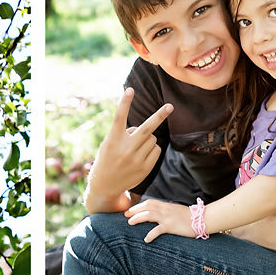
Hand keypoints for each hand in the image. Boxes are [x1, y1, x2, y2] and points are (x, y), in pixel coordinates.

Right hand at [85, 88, 172, 211]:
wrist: (105, 185)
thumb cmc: (107, 158)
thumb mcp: (109, 144)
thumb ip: (124, 134)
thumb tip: (146, 130)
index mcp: (113, 139)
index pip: (119, 117)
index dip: (124, 103)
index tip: (130, 89)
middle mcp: (125, 149)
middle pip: (146, 128)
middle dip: (160, 116)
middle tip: (170, 106)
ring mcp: (136, 159)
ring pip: (152, 138)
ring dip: (148, 138)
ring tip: (136, 148)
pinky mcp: (144, 168)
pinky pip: (156, 149)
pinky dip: (152, 148)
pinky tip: (141, 156)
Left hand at [125, 198, 193, 242]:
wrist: (202, 219)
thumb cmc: (190, 217)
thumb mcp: (176, 211)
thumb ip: (167, 212)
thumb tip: (159, 215)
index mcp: (166, 206)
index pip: (149, 202)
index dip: (139, 206)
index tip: (130, 210)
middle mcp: (165, 210)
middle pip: (146, 207)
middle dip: (135, 210)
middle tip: (125, 215)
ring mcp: (168, 217)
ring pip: (149, 215)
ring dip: (138, 218)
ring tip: (130, 223)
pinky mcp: (171, 226)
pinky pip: (158, 230)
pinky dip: (150, 234)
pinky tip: (146, 239)